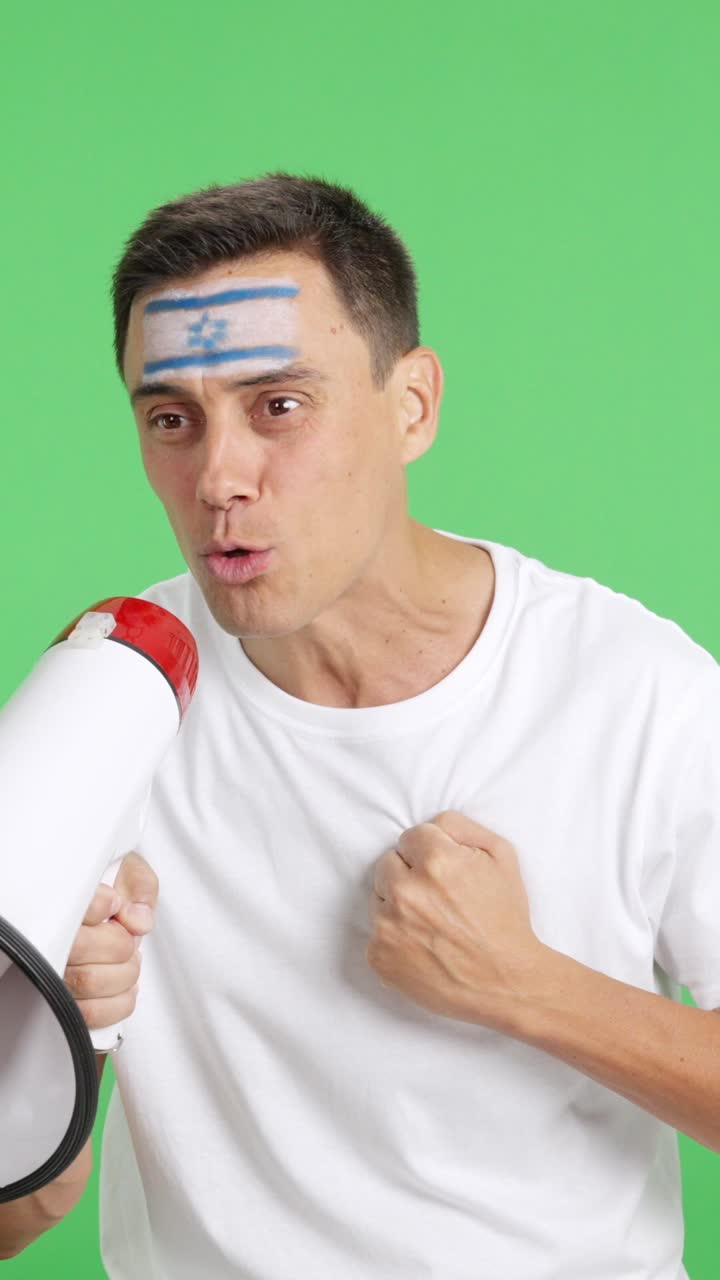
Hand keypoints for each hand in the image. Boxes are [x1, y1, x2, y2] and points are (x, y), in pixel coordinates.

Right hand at [63, 852, 158, 1030]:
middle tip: (126, 938)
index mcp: (63, 903)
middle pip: (84, 947)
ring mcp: (54, 974)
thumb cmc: (115, 893)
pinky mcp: (65, 1005)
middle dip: (120, 944)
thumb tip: (138, 921)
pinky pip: (91, 1014)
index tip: (116, 904)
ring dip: (124, 973)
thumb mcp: (131, 873)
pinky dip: (120, 1002)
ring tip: (128, 962)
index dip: (104, 905)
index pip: (75, 904)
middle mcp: (51, 941)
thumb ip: (139, 886)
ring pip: (89, 981)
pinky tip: (126, 987)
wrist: (109, 916)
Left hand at [367, 810, 542, 1029]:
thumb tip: (432, 823)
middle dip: (409, 875)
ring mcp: (388, 926)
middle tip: (438, 898)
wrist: (507, 982)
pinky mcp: (379, 956)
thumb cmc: (506, 919)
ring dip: (399, 905)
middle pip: (388, 863)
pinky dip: (395, 938)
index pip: (410, 837)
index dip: (430, 853)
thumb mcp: (501, 857)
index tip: (444, 873)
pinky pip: (376, 933)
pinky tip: (423, 946)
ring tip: (432, 924)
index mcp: (436, 861)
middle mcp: (407, 891)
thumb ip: (462, 826)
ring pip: (379, 897)